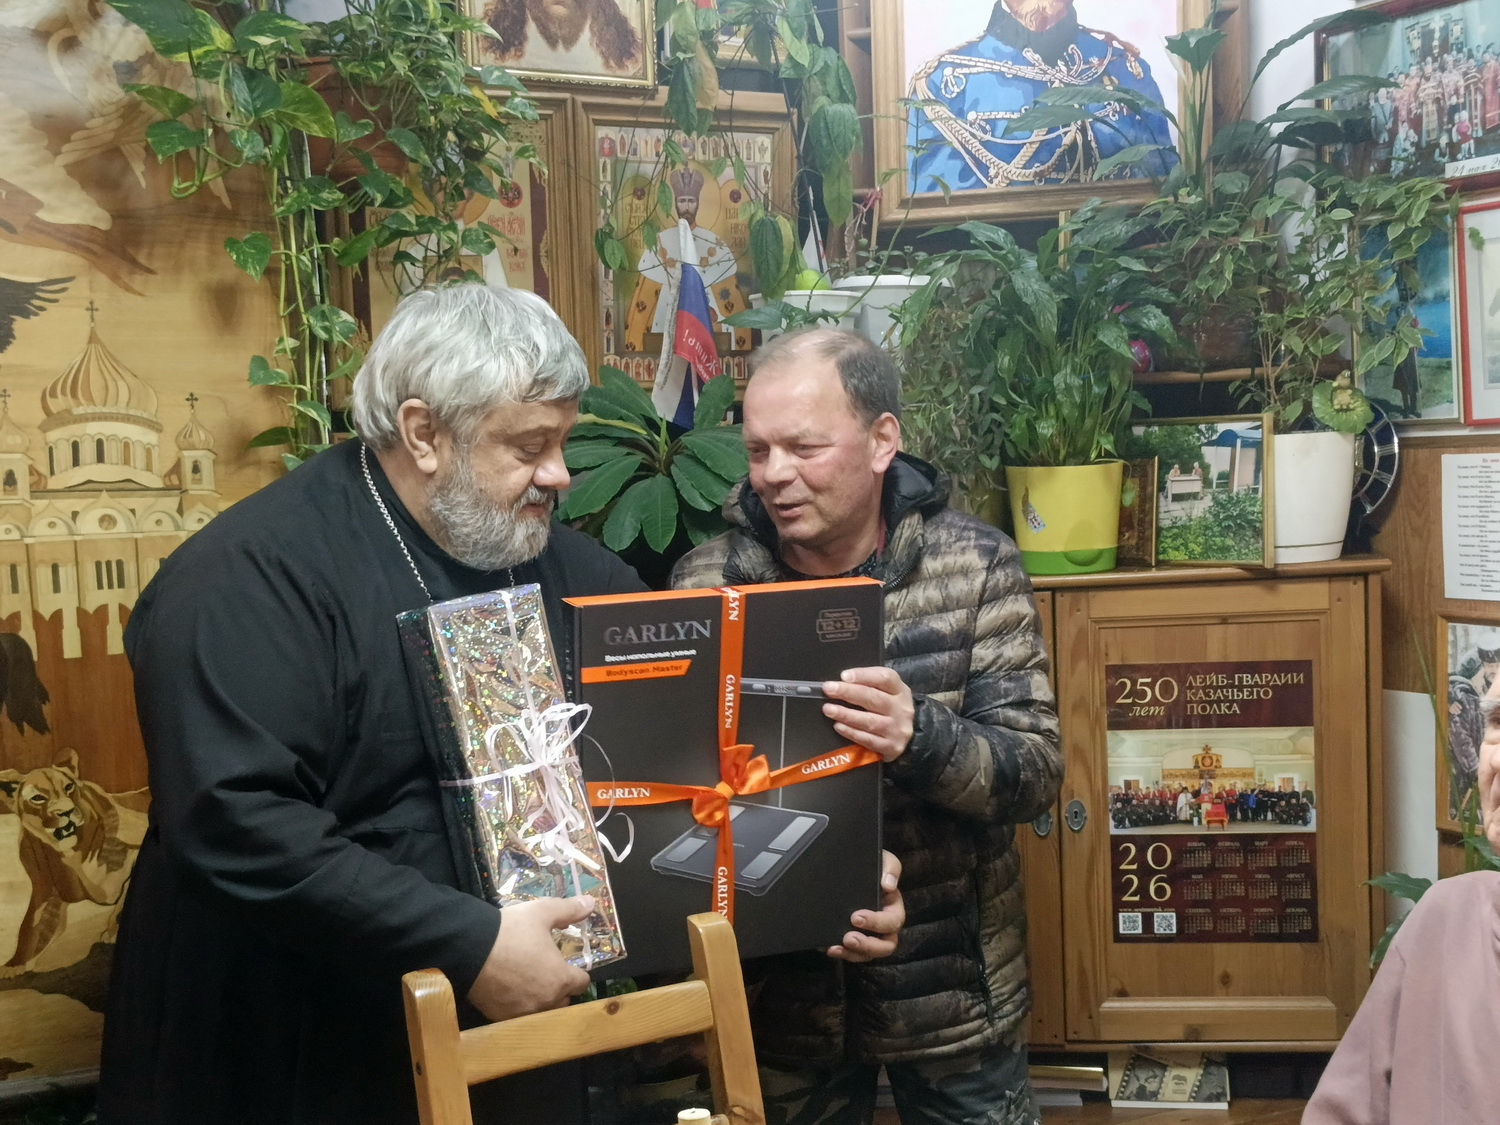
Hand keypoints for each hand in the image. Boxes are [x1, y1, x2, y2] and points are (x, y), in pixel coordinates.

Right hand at [466, 896, 593, 1021]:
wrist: (468, 949)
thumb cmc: (510, 931)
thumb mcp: (542, 912)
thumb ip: (569, 910)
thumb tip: (591, 904)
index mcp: (560, 979)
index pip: (582, 982)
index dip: (577, 971)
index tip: (568, 963)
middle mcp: (546, 1002)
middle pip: (564, 1000)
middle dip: (560, 987)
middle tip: (548, 970)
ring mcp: (523, 1012)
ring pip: (543, 1010)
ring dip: (542, 999)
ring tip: (530, 982)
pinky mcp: (501, 1017)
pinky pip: (519, 1015)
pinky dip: (519, 1006)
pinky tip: (510, 990)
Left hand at [822, 666, 914, 762]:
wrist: (906, 737)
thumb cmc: (889, 709)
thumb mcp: (886, 692)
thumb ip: (868, 684)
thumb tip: (841, 682)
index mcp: (900, 690)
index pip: (884, 678)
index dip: (863, 675)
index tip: (844, 676)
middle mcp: (901, 709)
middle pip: (874, 698)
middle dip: (848, 692)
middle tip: (828, 689)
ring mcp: (897, 729)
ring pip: (869, 721)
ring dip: (846, 714)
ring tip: (828, 709)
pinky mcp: (891, 747)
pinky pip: (867, 739)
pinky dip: (851, 732)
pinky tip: (838, 726)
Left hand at [827, 851, 903, 962]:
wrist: (853, 869)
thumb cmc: (873, 867)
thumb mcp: (884, 860)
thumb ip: (890, 868)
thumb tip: (888, 884)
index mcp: (894, 908)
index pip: (892, 922)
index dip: (876, 923)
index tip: (855, 917)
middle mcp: (885, 927)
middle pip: (885, 946)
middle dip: (867, 945)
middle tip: (848, 938)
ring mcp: (871, 936)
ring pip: (868, 954)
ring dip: (853, 954)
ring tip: (836, 948)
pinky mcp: (855, 941)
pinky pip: (852, 954)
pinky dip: (841, 953)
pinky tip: (828, 948)